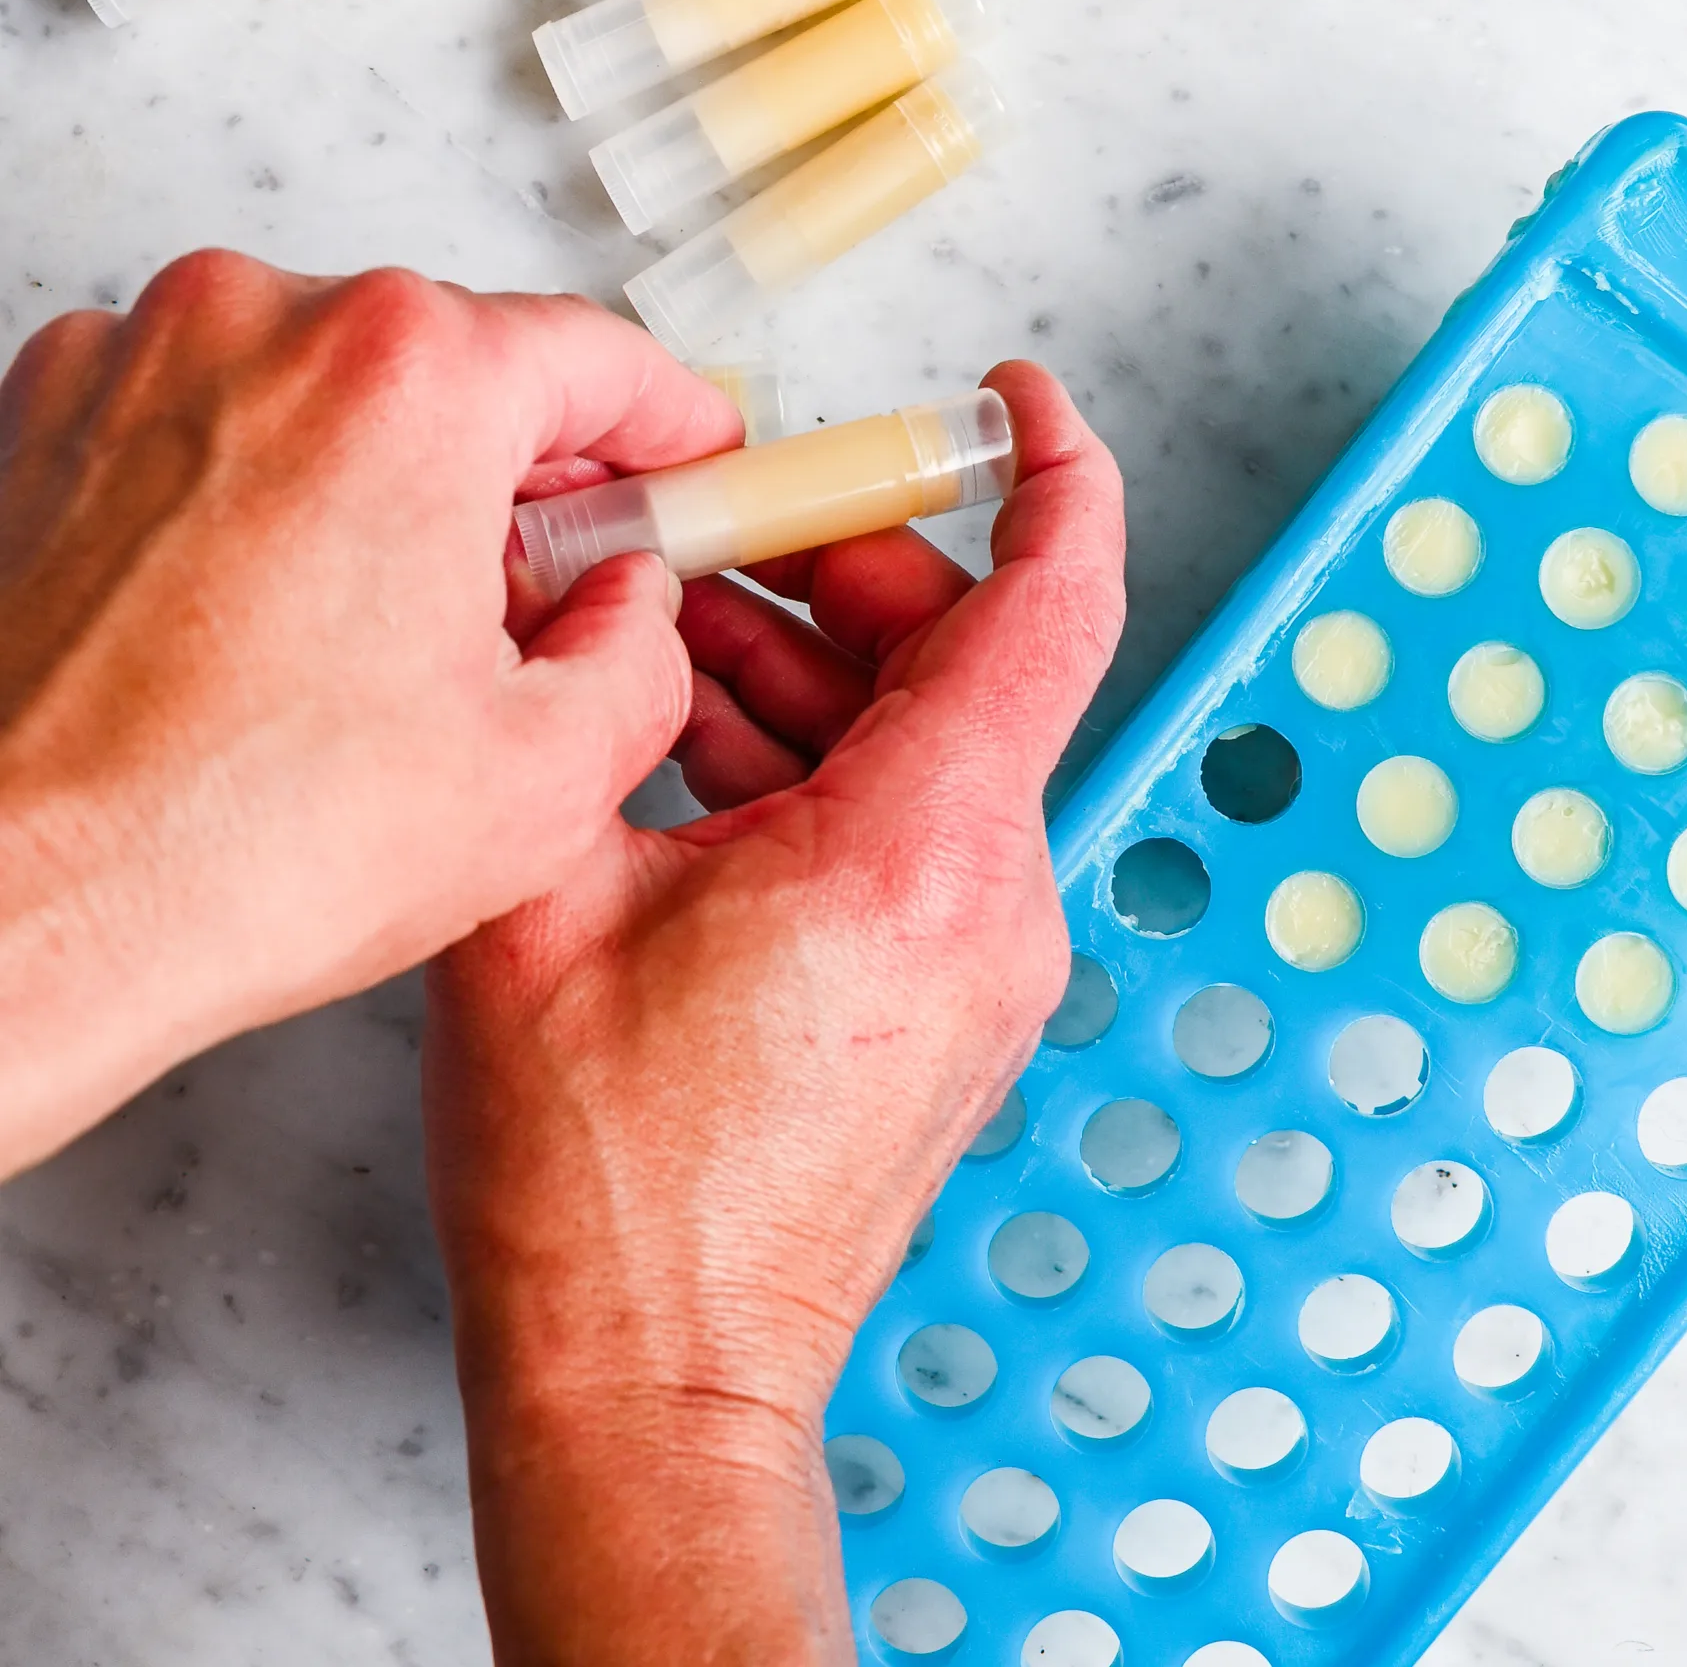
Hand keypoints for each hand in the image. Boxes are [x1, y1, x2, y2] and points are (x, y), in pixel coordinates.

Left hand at [0, 252, 739, 1177]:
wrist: (3, 905)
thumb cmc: (222, 848)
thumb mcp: (543, 778)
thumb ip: (639, 649)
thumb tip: (628, 602)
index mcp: (407, 375)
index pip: (594, 352)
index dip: (667, 421)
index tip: (682, 462)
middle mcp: (264, 321)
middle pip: (453, 359)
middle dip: (513, 466)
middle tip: (539, 589)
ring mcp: (139, 354)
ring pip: (322, 384)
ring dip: (375, 475)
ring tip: (370, 635)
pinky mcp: (48, 409)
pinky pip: (205, 413)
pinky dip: (252, 484)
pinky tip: (257, 619)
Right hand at [425, 361, 1125, 1666]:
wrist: (651, 1383)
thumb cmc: (604, 1183)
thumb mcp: (542, 895)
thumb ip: (580, 711)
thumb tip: (579, 595)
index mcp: (922, 847)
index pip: (1050, 602)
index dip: (1052, 468)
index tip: (1013, 394)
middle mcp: (990, 898)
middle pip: (957, 656)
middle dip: (830, 571)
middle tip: (702, 530)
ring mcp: (978, 961)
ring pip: (919, 740)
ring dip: (798, 672)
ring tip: (653, 641)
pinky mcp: (941, 1003)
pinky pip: (900, 825)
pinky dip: (808, 763)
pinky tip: (681, 748)